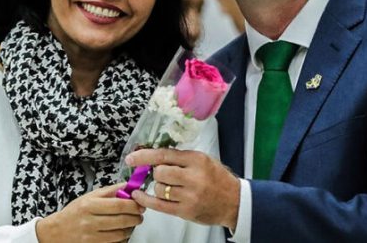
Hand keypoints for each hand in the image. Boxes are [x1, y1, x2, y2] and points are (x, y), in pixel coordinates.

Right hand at [36, 183, 143, 242]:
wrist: (56, 232)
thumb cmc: (74, 212)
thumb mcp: (90, 197)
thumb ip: (110, 191)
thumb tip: (129, 185)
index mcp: (89, 205)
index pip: (119, 205)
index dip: (134, 205)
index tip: (140, 204)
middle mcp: (90, 222)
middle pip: (122, 220)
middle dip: (136, 217)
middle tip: (139, 214)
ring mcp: (91, 237)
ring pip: (121, 234)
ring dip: (131, 228)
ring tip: (131, 223)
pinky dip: (122, 238)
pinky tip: (121, 232)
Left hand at [125, 148, 239, 228]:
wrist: (234, 202)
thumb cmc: (218, 179)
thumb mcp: (204, 160)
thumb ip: (181, 158)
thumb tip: (154, 156)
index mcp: (197, 160)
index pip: (164, 155)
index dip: (145, 156)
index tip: (132, 157)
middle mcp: (193, 177)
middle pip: (160, 172)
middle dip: (156, 172)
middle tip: (160, 173)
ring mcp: (189, 196)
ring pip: (159, 189)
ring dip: (158, 186)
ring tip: (168, 186)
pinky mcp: (185, 211)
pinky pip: (159, 205)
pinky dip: (146, 199)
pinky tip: (139, 195)